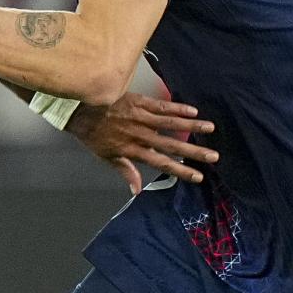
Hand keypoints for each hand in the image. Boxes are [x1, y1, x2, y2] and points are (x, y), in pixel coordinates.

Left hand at [67, 91, 218, 193]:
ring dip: (191, 127)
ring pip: (170, 123)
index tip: (198, 176)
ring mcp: (141, 118)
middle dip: (194, 152)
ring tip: (210, 129)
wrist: (78, 110)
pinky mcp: (139, 102)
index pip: (162, 163)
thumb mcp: (106, 156)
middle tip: (213, 156)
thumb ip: (126, 171)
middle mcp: (140, 135)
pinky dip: (178, 108)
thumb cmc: (92, 134)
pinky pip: (161, 105)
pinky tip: (193, 111)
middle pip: (171, 145)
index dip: (181, 170)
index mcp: (134, 150)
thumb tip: (137, 189)